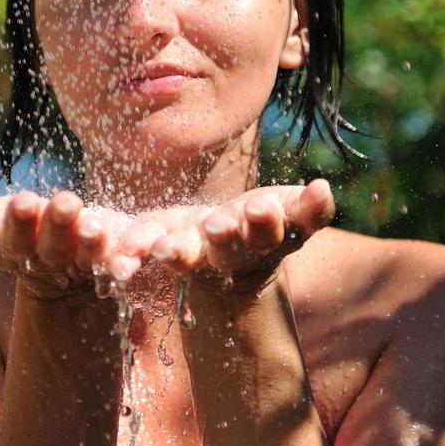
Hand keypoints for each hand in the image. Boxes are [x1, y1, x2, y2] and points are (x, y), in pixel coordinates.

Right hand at [0, 190, 133, 294]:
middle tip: (67, 201)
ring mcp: (82, 264)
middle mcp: (47, 261)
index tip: (23, 200)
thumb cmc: (23, 230)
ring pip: (88, 255)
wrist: (63, 265)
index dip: (17, 223)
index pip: (10, 239)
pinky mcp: (114, 260)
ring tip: (98, 222)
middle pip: (52, 247)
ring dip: (92, 240)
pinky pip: (122, 260)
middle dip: (58, 225)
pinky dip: (129, 256)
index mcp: (13, 251)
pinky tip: (139, 249)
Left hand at [135, 180, 334, 288]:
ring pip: (183, 257)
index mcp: (263, 241)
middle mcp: (227, 254)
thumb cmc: (261, 219)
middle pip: (227, 250)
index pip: (271, 234)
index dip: (267, 223)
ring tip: (160, 248)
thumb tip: (324, 188)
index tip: (263, 206)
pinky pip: (140, 246)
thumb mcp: (289, 212)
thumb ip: (309, 208)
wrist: (220, 245)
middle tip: (218, 225)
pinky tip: (120, 248)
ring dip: (174, 253)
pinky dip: (130, 247)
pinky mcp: (156, 246)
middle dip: (223, 238)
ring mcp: (191, 253)